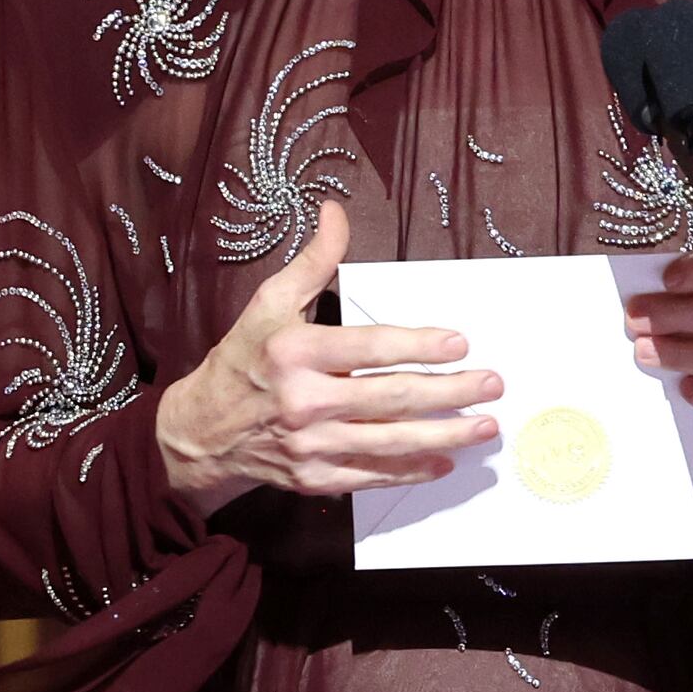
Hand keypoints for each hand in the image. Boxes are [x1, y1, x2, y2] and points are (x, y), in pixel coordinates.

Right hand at [157, 196, 500, 513]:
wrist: (201, 430)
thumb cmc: (243, 360)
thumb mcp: (269, 302)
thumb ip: (313, 261)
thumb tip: (336, 213)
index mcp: (295, 352)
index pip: (369, 349)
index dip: (419, 346)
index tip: (460, 344)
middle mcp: (304, 401)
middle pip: (392, 398)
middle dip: (450, 392)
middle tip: (491, 383)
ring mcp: (310, 444)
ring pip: (391, 442)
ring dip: (445, 435)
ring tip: (485, 426)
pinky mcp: (315, 478)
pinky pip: (373, 476)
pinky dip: (412, 471)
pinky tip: (444, 460)